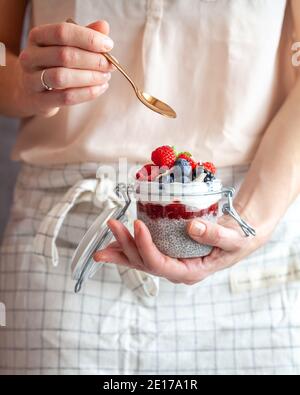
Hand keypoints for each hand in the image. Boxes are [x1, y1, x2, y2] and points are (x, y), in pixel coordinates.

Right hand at [17, 20, 114, 116]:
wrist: (32, 92)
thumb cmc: (54, 65)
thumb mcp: (67, 46)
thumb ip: (84, 36)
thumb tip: (104, 26)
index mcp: (37, 37)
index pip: (63, 32)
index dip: (88, 38)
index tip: (109, 46)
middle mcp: (30, 57)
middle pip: (64, 56)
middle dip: (93, 60)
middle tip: (110, 65)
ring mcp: (31, 80)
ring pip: (63, 77)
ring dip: (90, 77)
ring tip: (105, 77)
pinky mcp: (39, 100)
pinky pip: (66, 97)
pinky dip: (87, 93)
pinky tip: (100, 89)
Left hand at [93, 215, 266, 284]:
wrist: (238, 236)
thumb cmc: (238, 239)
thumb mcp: (234, 238)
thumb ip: (216, 234)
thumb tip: (192, 227)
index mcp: (191, 272)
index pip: (161, 265)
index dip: (146, 247)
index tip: (138, 225)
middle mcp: (177, 271)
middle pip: (145, 262)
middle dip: (126, 245)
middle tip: (113, 223)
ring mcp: (171, 264)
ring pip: (140, 261)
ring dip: (121, 250)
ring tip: (102, 244)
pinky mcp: (168, 253)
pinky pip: (143, 254)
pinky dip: (128, 248)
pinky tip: (113, 244)